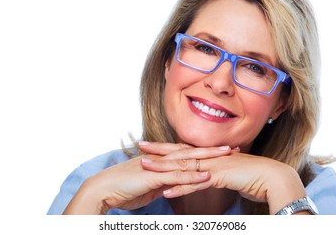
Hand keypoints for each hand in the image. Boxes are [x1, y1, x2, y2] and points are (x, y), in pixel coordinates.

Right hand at [63, 143, 230, 213]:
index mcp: (160, 160)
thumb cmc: (122, 188)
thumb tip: (170, 186)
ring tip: (227, 155)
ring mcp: (158, 167)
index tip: (219, 151)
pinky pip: (177, 176)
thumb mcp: (146, 186)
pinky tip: (207, 175)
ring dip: (208, 157)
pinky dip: (192, 175)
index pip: (186, 153)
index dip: (203, 152)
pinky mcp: (154, 177)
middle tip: (231, 147)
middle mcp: (161, 160)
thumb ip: (160, 183)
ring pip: (188, 160)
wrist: (104, 189)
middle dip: (212, 149)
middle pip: (191, 151)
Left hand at [140, 142, 306, 213]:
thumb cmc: (253, 176)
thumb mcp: (230, 173)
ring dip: (164, 168)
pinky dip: (181, 187)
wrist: (272, 178)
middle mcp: (210, 157)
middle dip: (158, 150)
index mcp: (211, 155)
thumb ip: (216, 172)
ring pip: (184, 166)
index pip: (185, 149)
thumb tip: (208, 175)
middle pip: (180, 152)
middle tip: (140, 146)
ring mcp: (214, 166)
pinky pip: (196, 183)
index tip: (153, 145)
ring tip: (145, 167)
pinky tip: (166, 191)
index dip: (167, 147)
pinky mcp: (220, 177)